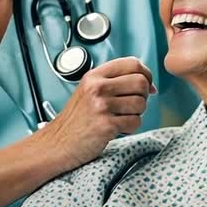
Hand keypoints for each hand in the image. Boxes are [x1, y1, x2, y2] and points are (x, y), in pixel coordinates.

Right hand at [39, 57, 156, 170]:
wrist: (57, 143)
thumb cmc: (76, 119)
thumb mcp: (89, 90)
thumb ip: (114, 81)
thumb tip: (149, 83)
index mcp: (95, 76)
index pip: (132, 63)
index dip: (145, 74)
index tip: (146, 84)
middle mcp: (98, 88)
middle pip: (141, 82)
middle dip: (143, 95)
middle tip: (132, 104)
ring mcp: (101, 106)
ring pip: (141, 103)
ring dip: (136, 113)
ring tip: (121, 117)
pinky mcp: (106, 125)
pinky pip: (135, 122)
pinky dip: (131, 128)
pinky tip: (117, 128)